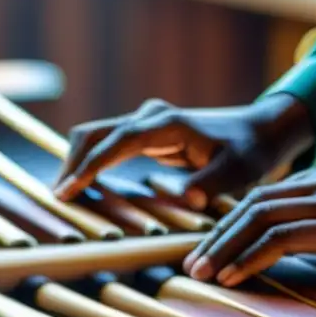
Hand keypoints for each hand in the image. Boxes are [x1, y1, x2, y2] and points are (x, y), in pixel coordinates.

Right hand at [53, 94, 313, 208]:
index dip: (90, 165)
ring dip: (75, 162)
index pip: (117, 141)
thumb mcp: (241, 171)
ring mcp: (145, 123)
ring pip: (95, 137)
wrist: (259, 131)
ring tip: (63, 196)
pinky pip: (106, 145)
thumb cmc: (251, 152)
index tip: (67, 188)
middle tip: (56, 198)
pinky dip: (88, 163)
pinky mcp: (144, 134)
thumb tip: (190, 195)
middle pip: (94, 133)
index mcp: (168, 124)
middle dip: (71, 163)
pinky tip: (80, 186)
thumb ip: (215, 182)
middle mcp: (150, 118)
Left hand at [184, 149, 315, 286]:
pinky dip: (249, 258)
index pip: (261, 197)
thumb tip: (310, 234)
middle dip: (215, 236)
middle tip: (191, 262)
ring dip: (223, 248)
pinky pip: (280, 241)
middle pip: (249, 206)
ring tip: (200, 272)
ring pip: (256, 220)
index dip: (229, 223)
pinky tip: (233, 276)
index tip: (210, 248)